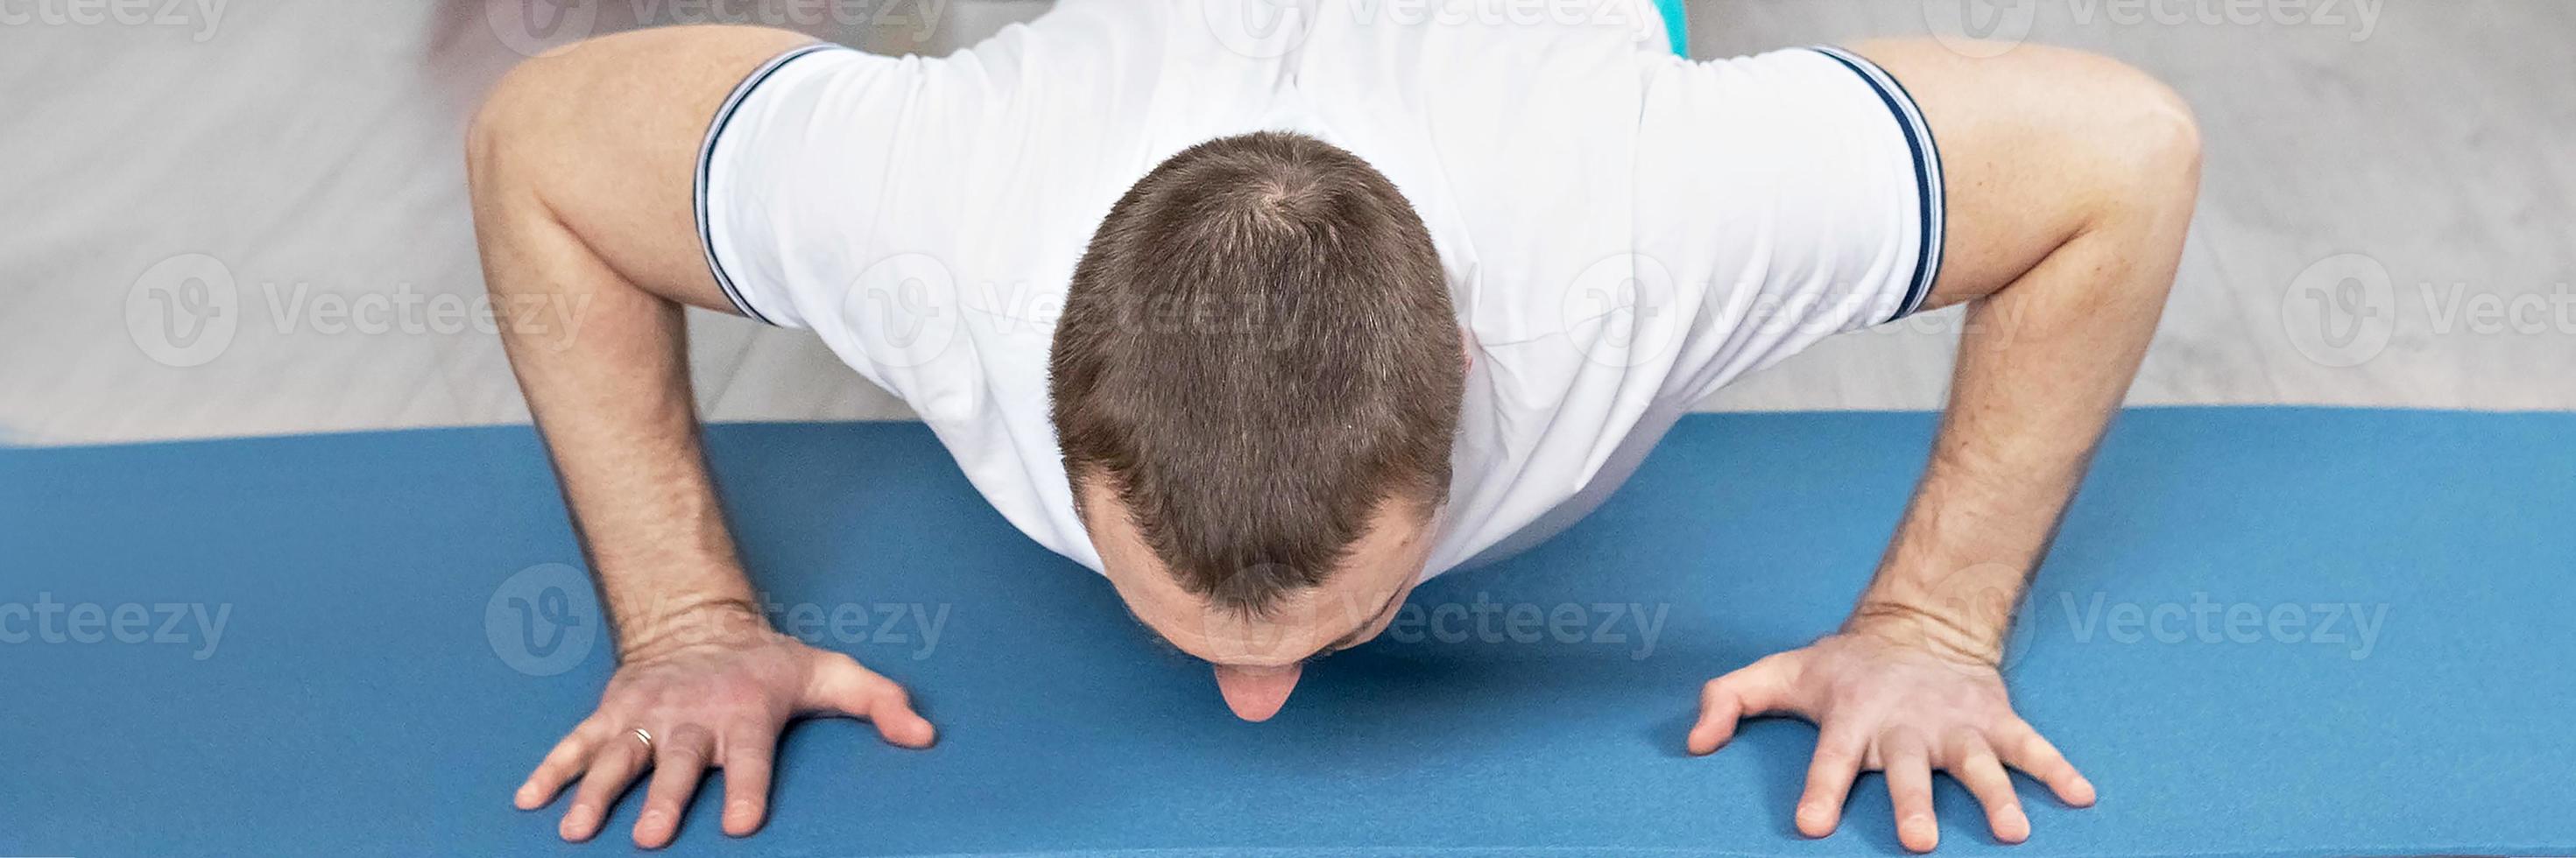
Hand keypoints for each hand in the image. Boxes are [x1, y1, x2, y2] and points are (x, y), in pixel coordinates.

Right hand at [513, 607, 936, 846]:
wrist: (698, 624)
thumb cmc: (769, 665)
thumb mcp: (832, 675)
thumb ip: (879, 703)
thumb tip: (925, 734)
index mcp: (745, 714)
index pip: (749, 757)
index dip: (749, 789)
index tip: (744, 823)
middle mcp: (691, 717)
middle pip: (677, 763)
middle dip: (666, 799)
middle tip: (653, 837)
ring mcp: (646, 716)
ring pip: (618, 756)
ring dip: (597, 792)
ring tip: (579, 830)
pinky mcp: (612, 714)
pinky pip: (575, 744)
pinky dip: (549, 770)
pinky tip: (529, 801)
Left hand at [1686, 622, 2094, 852]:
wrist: (1918, 625)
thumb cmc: (1842, 667)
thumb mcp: (1777, 674)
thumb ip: (1727, 700)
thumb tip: (1693, 744)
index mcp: (1852, 718)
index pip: (1831, 759)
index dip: (1820, 789)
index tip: (1812, 825)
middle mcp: (1905, 725)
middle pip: (1908, 770)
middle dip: (1912, 804)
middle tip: (1917, 843)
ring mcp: (1954, 724)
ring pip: (1977, 763)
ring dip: (1995, 796)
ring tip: (2012, 833)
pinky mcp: (1994, 719)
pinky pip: (2031, 746)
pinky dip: (2057, 769)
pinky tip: (2082, 796)